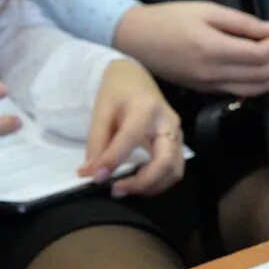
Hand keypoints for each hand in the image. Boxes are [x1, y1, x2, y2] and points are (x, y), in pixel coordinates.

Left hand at [81, 58, 185, 196]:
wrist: (135, 78)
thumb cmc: (117, 93)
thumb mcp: (101, 112)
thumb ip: (96, 144)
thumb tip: (90, 174)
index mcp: (146, 109)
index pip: (130, 140)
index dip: (112, 161)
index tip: (95, 178)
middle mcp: (168, 123)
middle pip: (165, 162)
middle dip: (142, 183)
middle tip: (116, 190)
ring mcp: (178, 134)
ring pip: (174, 171)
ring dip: (151, 187)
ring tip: (126, 189)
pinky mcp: (179, 144)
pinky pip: (174, 170)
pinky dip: (157, 183)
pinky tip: (138, 183)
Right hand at [110, 0, 268, 96]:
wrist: (134, 39)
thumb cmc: (169, 18)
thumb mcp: (205, 10)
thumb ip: (241, 23)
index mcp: (212, 49)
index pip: (259, 55)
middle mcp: (213, 73)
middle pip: (262, 76)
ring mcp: (209, 86)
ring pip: (255, 89)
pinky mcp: (206, 90)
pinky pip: (241, 92)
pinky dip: (263, 87)